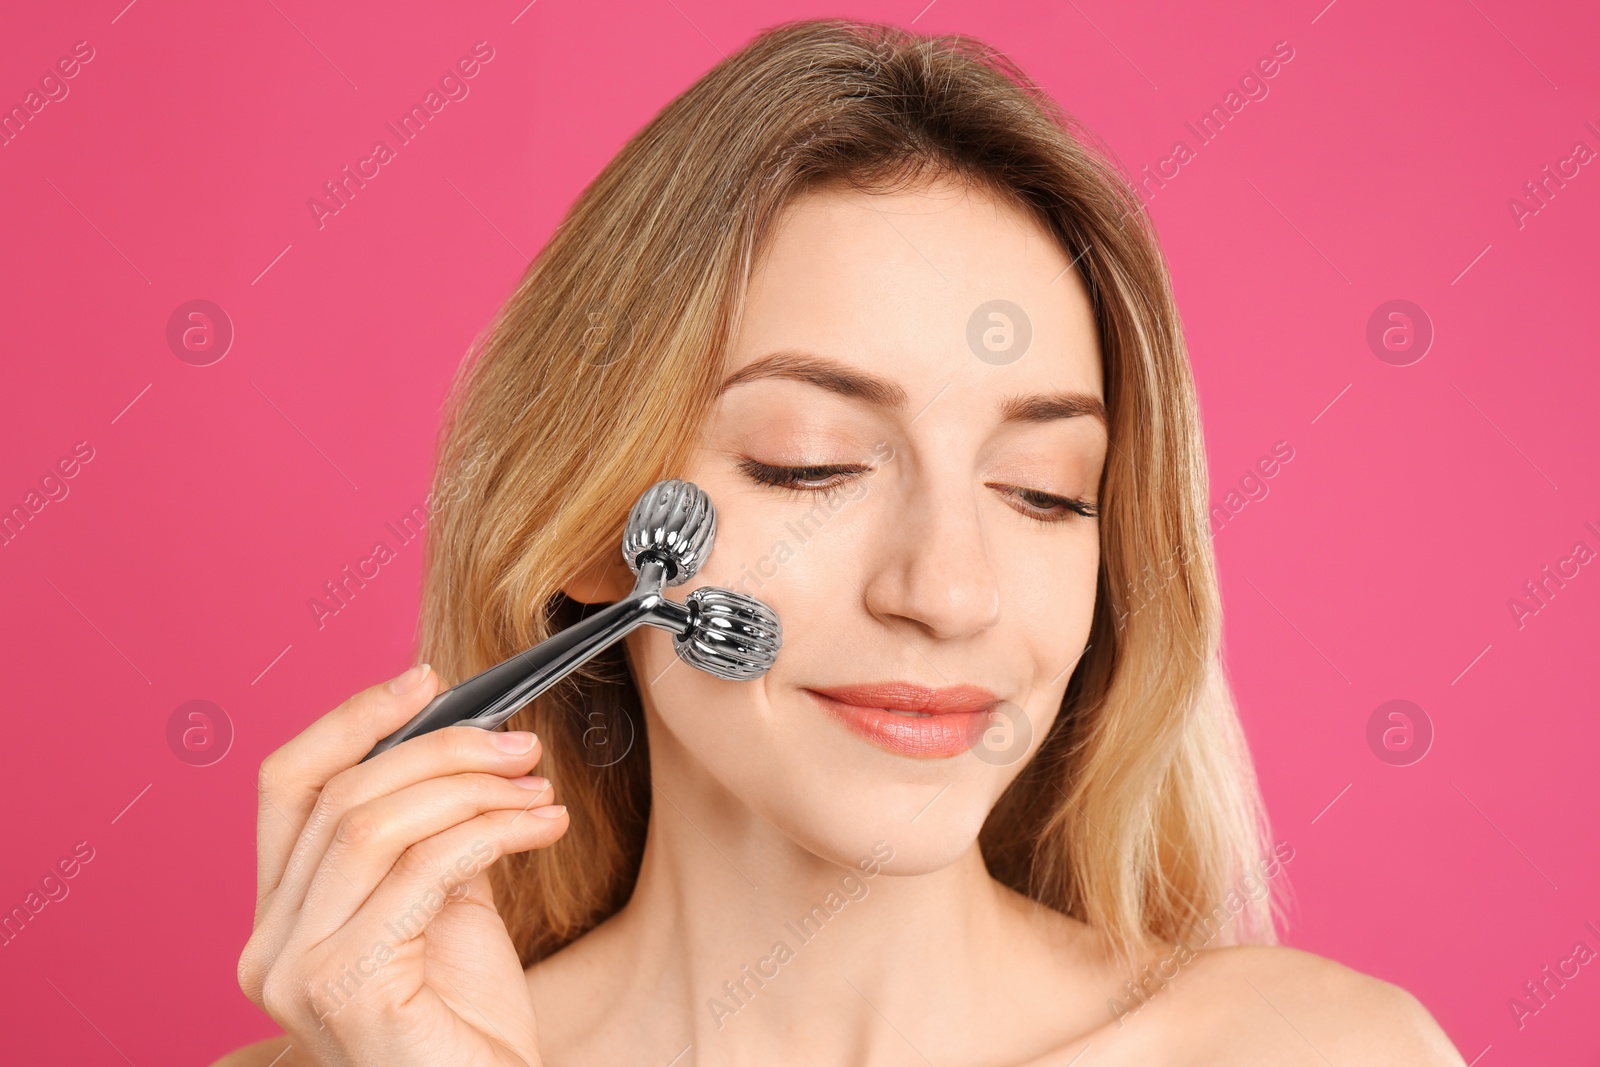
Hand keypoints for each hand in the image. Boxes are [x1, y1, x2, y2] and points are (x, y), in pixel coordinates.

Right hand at [236, 664, 569, 1065]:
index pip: (288, 785)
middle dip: (442, 750)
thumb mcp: (441, 905)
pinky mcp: (345, 989)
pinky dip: (492, 831)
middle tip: (520, 746)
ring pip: (377, 824)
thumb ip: (428, 834)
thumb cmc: (465, 1023)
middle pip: (341, 796)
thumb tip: (462, 744)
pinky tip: (541, 826)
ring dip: (472, 789)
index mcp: (279, 916)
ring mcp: (296, 971)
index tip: (424, 680)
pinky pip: (423, 871)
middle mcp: (267, 945)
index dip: (352, 719)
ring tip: (537, 789)